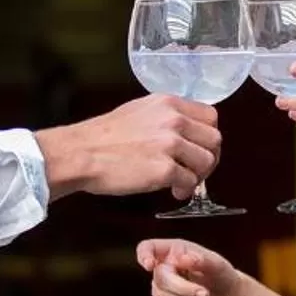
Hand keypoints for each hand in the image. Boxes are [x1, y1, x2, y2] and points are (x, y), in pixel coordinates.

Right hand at [36, 95, 219, 199]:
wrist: (81, 153)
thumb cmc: (104, 137)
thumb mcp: (139, 111)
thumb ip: (166, 117)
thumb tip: (186, 132)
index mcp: (168, 103)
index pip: (211, 116)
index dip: (207, 136)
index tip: (199, 148)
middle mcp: (173, 120)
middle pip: (214, 139)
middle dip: (208, 158)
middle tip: (195, 170)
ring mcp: (170, 144)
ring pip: (206, 161)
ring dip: (199, 176)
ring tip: (182, 182)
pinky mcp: (164, 169)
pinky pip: (190, 182)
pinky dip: (184, 190)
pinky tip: (174, 191)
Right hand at [138, 237, 248, 295]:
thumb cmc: (222, 276)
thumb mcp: (218, 266)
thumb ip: (202, 260)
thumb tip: (184, 258)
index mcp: (174, 250)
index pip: (148, 248)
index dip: (144, 255)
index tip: (150, 265)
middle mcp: (165, 266)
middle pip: (159, 277)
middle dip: (181, 288)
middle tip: (204, 294)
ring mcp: (163, 286)